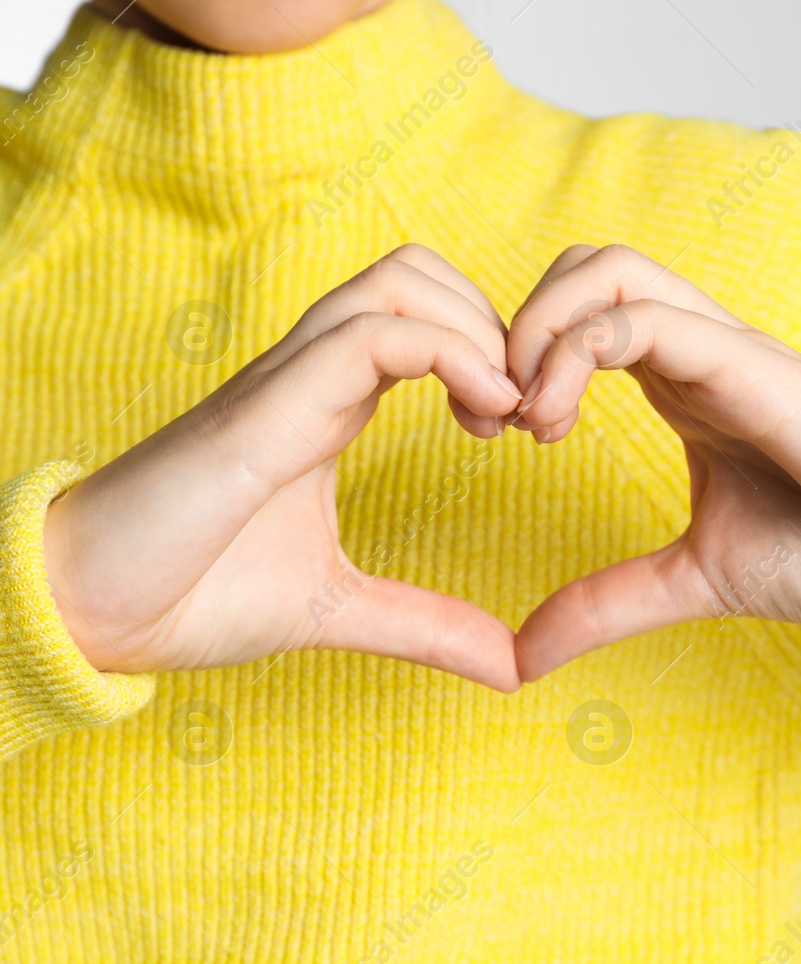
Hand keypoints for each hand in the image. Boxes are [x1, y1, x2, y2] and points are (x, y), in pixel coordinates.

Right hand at [43, 245, 526, 690]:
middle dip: (497, 322)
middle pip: (419, 272)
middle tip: (526, 412)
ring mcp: (287, 380)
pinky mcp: (267, 407)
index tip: (526, 428)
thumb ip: (426, 624)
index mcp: (329, 402)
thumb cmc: (193, 593)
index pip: (422, 315)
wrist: (85, 611)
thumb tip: (511, 666)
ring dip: (479, 331)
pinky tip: (482, 415)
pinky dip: (449, 354)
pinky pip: (371, 334)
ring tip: (507, 413)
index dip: (492, 350)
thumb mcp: (340, 610)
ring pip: (400, 280)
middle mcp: (311, 373)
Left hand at [504, 244, 800, 679]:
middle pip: (581, 267)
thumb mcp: (691, 579)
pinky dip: (575, 351)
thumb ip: (608, 604)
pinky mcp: (746, 362)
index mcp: (681, 384)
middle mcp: (695, 350)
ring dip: (538, 328)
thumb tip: (523, 657)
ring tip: (527, 416)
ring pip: (605, 269)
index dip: (512, 358)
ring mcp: (721, 348)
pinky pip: (644, 316)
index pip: (578, 316)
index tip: (489, 436)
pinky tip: (556, 423)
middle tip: (493, 419)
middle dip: (511, 326)